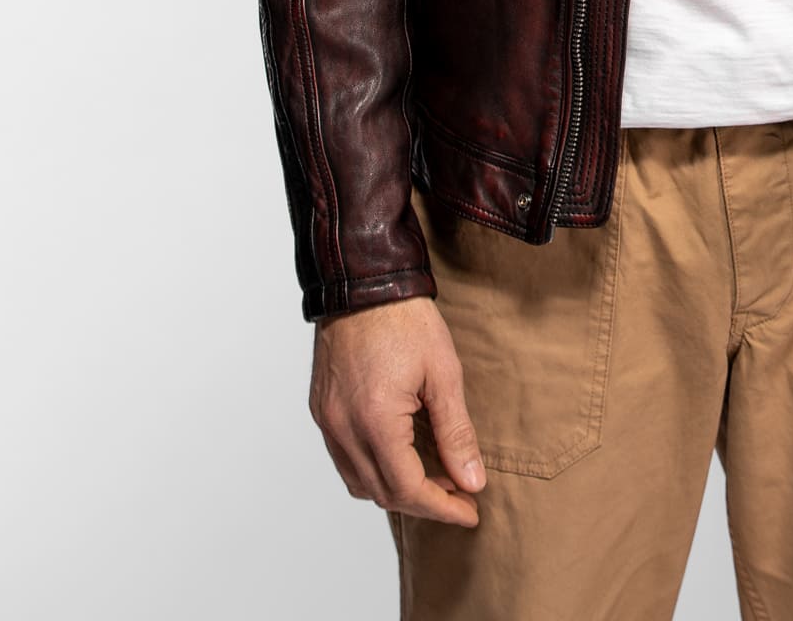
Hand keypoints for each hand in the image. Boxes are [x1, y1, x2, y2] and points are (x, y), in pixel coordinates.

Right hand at [309, 296, 487, 526]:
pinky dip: (372, 469)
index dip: (442, 507)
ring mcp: (327, 421)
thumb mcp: (444, 373)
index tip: (470, 511)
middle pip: (382, 493)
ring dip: (395, 489)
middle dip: (424, 501)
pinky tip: (400, 455)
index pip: (408, 489)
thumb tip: (472, 481)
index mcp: (375, 421)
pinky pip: (344, 459)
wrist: (364, 281)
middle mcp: (343, 428)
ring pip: (359, 482)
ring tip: (433, 477)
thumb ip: (457, 433)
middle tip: (459, 495)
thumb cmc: (406, 319)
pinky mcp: (320, 411)